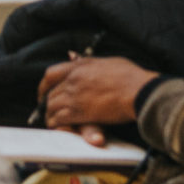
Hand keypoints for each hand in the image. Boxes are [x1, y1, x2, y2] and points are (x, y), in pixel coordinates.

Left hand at [37, 55, 157, 130]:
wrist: (139, 91)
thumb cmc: (131, 76)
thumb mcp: (110, 62)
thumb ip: (90, 62)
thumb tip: (75, 57)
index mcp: (81, 66)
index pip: (51, 74)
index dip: (44, 85)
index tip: (44, 92)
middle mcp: (74, 79)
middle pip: (51, 93)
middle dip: (49, 103)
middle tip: (52, 110)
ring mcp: (74, 96)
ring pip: (51, 107)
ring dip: (52, 114)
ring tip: (56, 120)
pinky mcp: (77, 112)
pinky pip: (57, 119)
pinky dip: (56, 123)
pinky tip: (61, 126)